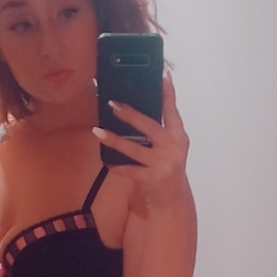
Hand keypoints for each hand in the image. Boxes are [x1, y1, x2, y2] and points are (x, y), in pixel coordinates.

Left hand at [93, 72, 189, 207]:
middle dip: (131, 115)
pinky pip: (130, 170)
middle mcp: (174, 148)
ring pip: (134, 148)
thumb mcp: (169, 147)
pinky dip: (116, 166)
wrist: (172, 200)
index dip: (168, 93)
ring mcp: (164, 163)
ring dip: (114, 139)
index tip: (163, 76)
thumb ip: (160, 130)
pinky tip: (106, 161)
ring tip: (98, 131)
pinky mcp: (153, 178)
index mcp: (178, 136)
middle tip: (113, 104)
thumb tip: (135, 111)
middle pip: (150, 126)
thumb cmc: (166, 168)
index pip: (173, 111)